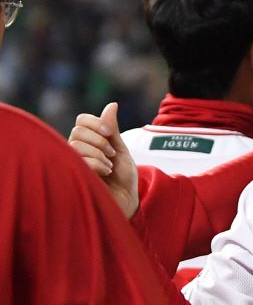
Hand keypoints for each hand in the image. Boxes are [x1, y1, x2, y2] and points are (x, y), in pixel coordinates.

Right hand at [68, 102, 138, 217]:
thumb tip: (112, 104)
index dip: (95, 122)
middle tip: (112, 154)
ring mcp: (74, 162)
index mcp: (89, 141)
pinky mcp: (73, 174)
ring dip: (99, 154)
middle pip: (78, 131)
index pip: (81, 120)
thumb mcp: (121, 150)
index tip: (109, 133)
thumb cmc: (123, 177)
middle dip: (99, 140)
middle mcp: (78, 149)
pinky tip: (105, 173)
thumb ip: (112, 130)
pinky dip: (97, 164)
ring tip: (109, 167)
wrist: (126, 200)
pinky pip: (80, 159)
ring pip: (76, 144)